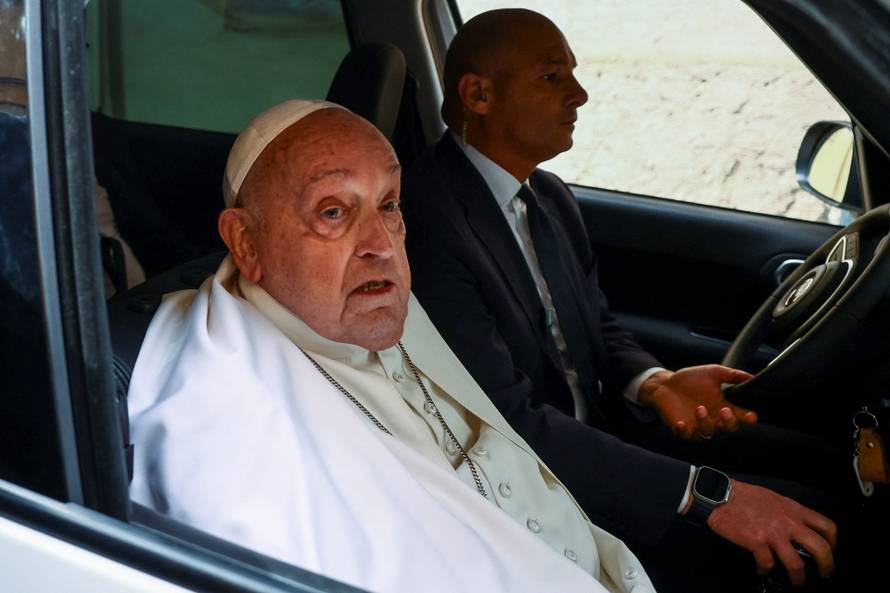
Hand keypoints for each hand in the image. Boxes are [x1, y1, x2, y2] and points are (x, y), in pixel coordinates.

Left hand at [637, 365, 756, 439]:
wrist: (665, 384)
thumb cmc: (691, 379)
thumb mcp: (713, 373)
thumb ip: (732, 375)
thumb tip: (752, 377)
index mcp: (723, 407)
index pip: (740, 416)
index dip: (747, 418)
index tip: (751, 416)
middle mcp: (713, 419)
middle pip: (728, 428)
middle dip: (729, 422)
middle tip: (725, 411)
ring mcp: (698, 426)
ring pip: (708, 433)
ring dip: (705, 422)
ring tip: (700, 408)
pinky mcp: (682, 429)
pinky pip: (685, 435)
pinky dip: (684, 431)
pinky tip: (682, 423)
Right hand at [705, 480, 836, 586]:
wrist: (720, 495)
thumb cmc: (744, 495)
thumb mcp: (774, 499)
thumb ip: (788, 513)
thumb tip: (796, 528)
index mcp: (794, 509)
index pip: (827, 526)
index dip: (833, 543)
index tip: (829, 551)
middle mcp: (788, 522)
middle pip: (821, 548)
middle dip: (826, 566)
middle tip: (824, 574)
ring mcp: (773, 533)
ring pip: (797, 564)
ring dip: (798, 578)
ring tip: (796, 583)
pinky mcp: (757, 542)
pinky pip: (768, 564)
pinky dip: (765, 570)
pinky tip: (762, 570)